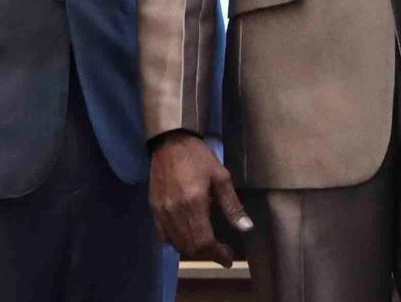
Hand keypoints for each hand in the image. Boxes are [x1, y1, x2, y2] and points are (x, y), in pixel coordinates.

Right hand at [148, 131, 251, 266]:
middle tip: (222, 252)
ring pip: (177, 245)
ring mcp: (161, 213)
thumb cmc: (198, 157)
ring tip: (208, 245)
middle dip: (208, 254)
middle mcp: (175, 213)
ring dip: (193, 250)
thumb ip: (232, 206)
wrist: (170, 143)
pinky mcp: (154, 210)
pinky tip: (188, 236)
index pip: (204, 242)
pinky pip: (164, 236)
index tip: (228, 258)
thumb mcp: (221, 177)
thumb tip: (246, 228)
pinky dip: (177, 242)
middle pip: (190, 247)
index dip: (217, 254)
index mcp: (193, 204)